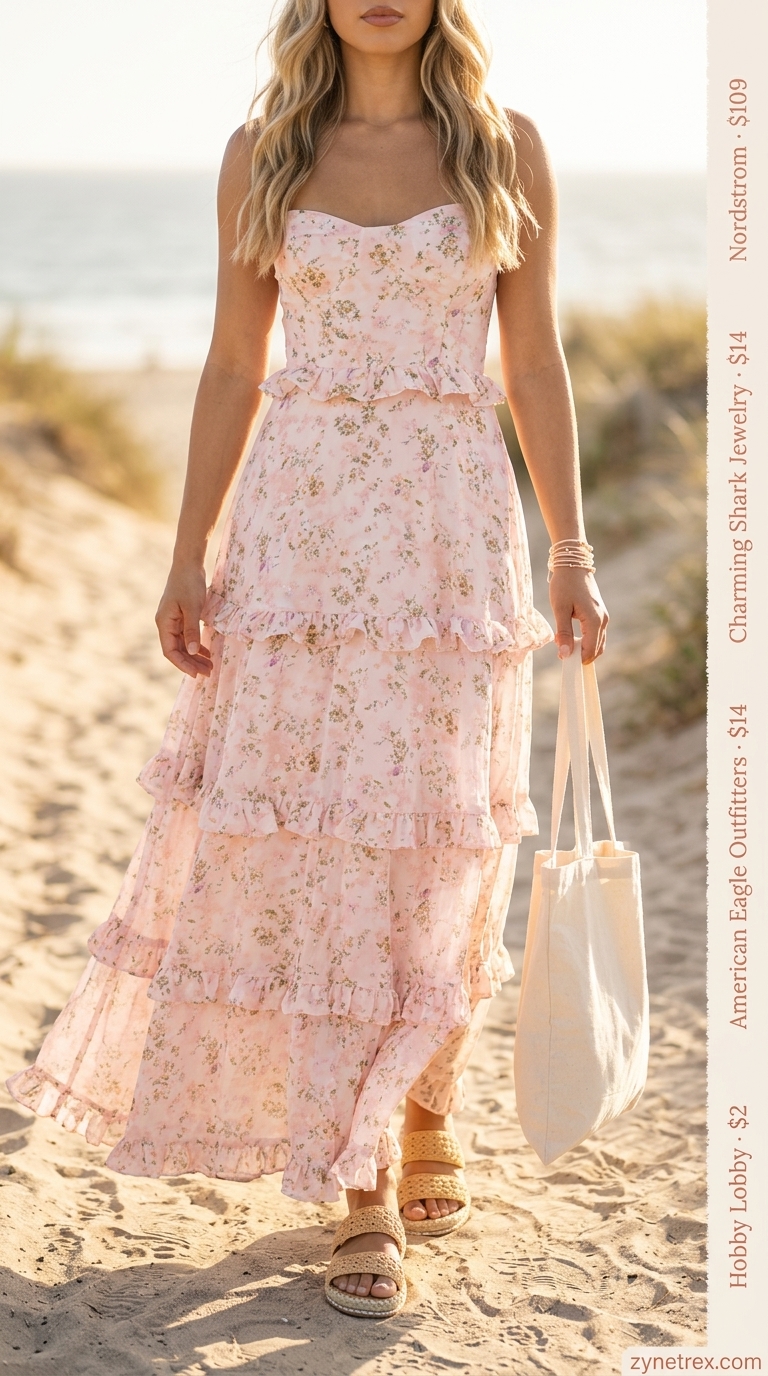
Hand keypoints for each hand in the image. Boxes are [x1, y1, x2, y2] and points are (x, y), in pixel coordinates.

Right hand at [155, 562, 212, 677]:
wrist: (188, 564)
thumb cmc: (189, 583)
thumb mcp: (192, 608)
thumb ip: (191, 630)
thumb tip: (193, 652)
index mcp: (164, 623)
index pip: (170, 651)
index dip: (183, 665)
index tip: (196, 674)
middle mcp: (166, 624)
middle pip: (177, 650)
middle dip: (191, 663)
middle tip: (209, 673)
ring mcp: (173, 620)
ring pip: (183, 645)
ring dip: (195, 656)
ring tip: (210, 666)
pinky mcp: (181, 616)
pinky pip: (187, 636)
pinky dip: (196, 645)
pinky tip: (207, 652)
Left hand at [548, 567, 608, 664]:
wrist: (573, 565)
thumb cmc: (564, 584)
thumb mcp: (560, 609)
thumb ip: (564, 632)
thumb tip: (565, 654)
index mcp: (594, 620)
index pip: (590, 650)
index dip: (577, 659)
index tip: (562, 659)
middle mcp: (602, 620)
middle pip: (596, 649)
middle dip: (580, 655)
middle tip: (561, 651)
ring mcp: (603, 617)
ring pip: (597, 643)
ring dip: (582, 648)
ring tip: (564, 641)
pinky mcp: (600, 614)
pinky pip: (595, 635)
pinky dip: (585, 640)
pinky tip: (569, 635)